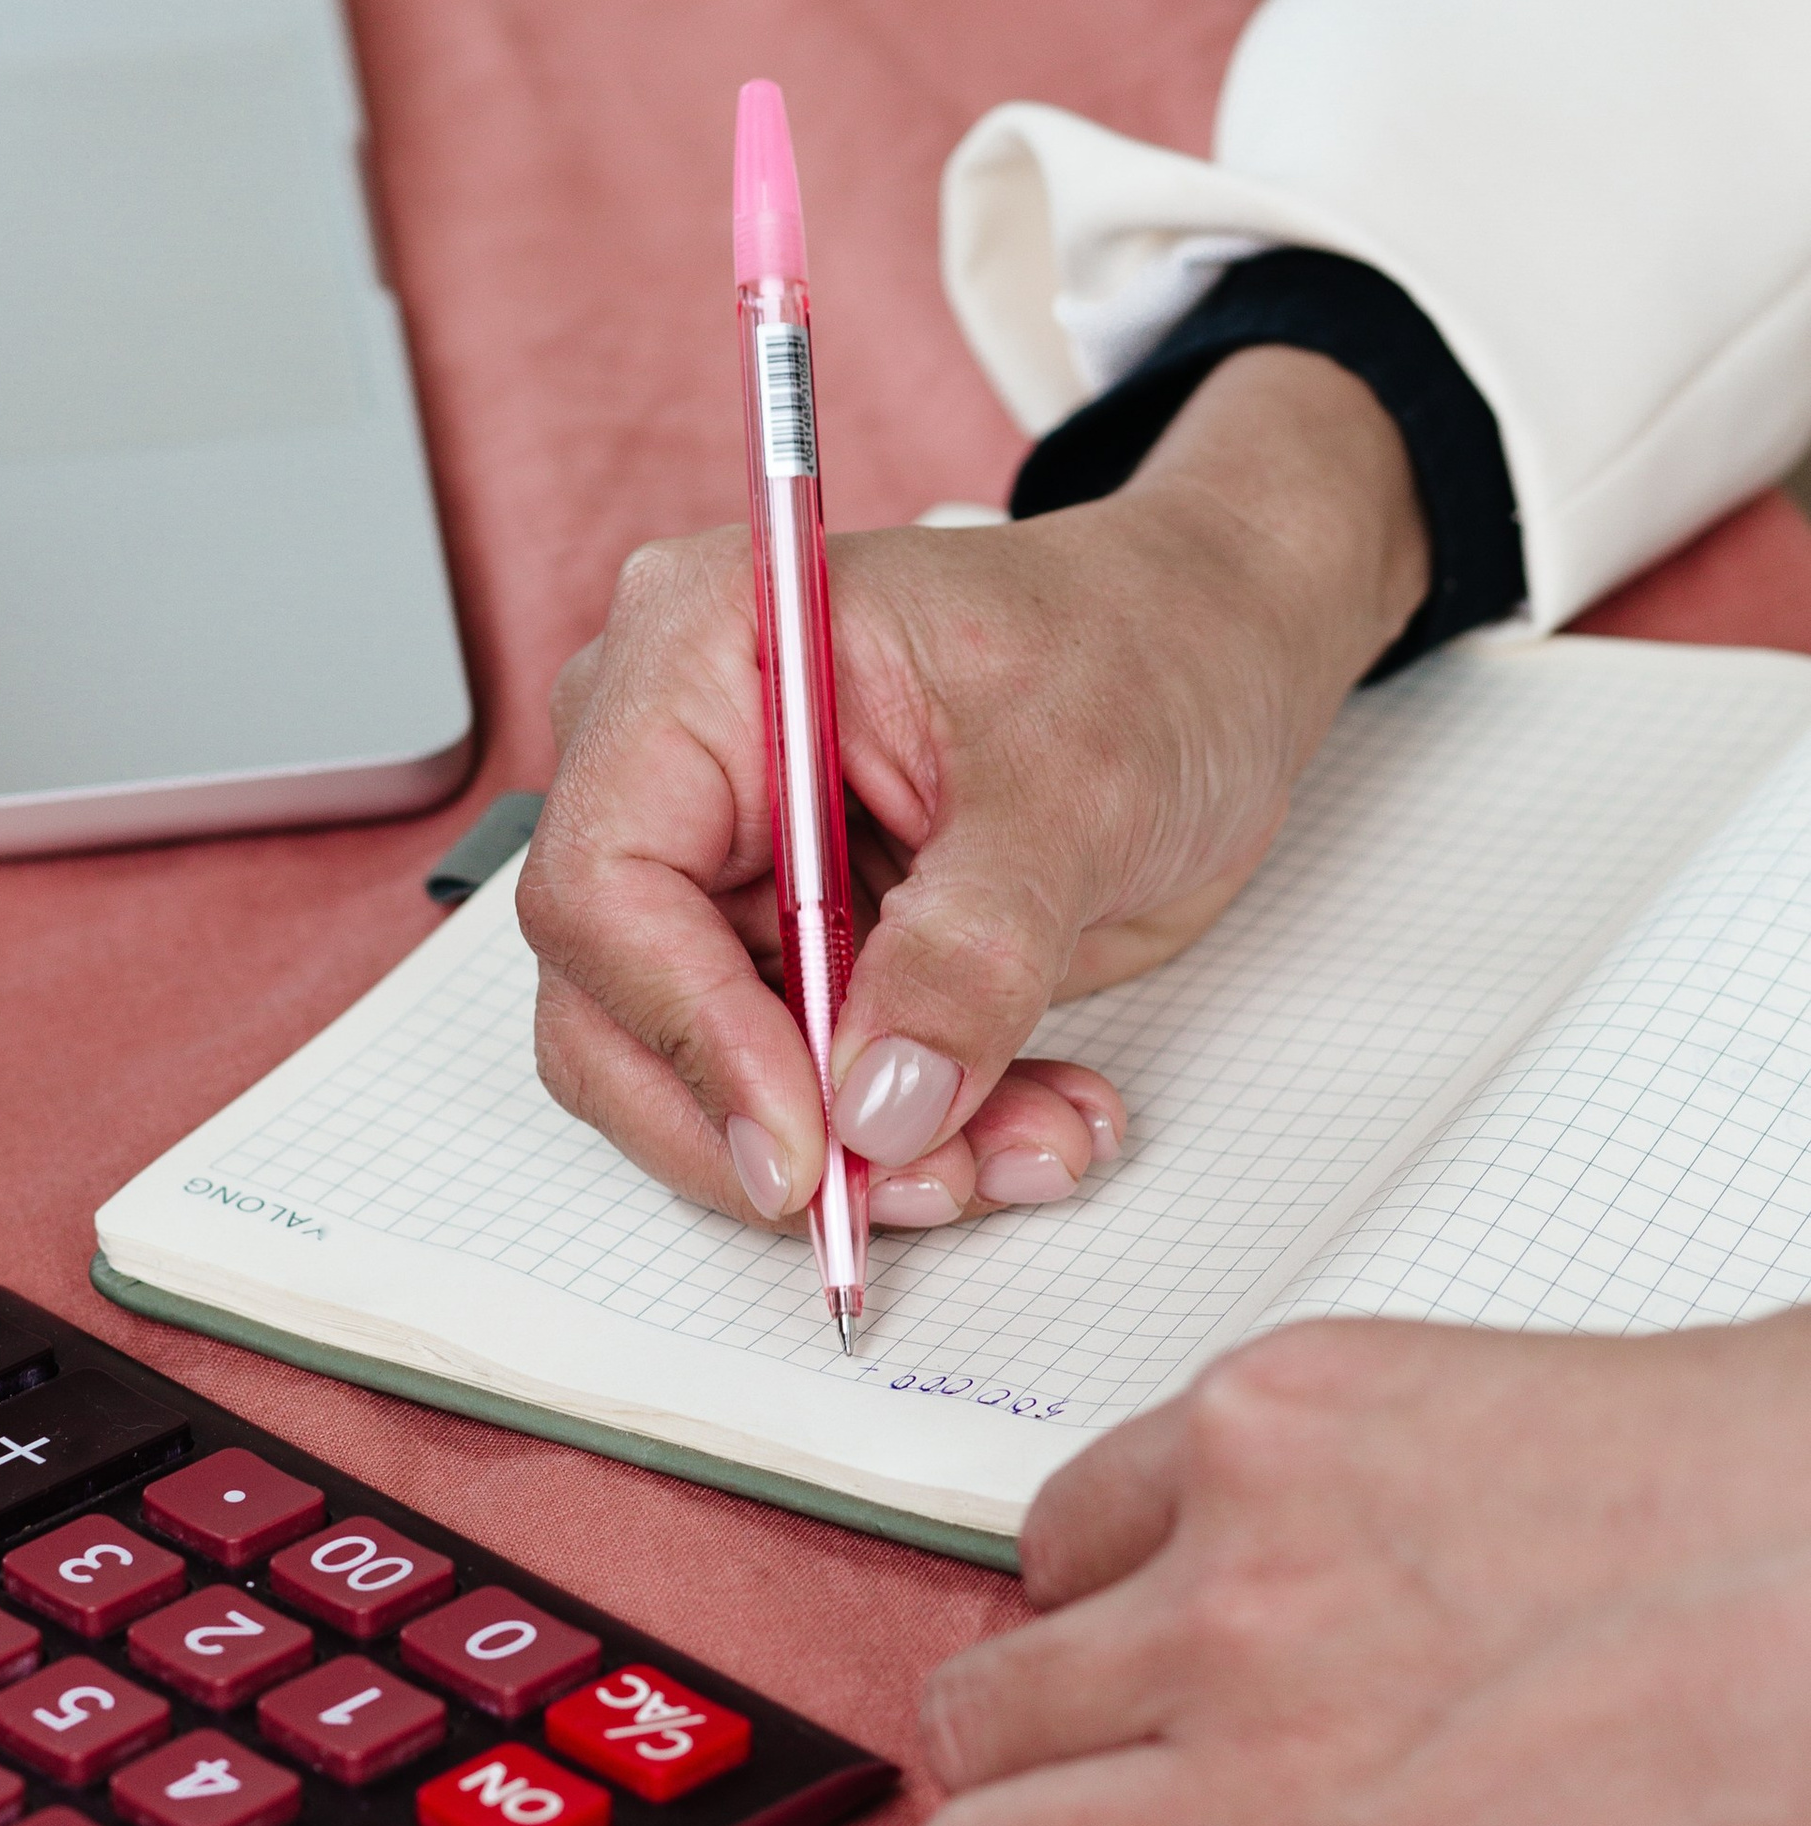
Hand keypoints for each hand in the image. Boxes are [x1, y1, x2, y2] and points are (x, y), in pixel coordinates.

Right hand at [518, 346, 1427, 1228]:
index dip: (688, 1031)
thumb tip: (877, 1106)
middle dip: (767, 1125)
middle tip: (918, 1182)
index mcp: (703, 656)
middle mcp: (680, 764)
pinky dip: (918, 1136)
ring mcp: (730, 865)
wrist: (1220, 653)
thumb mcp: (1079, 785)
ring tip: (1030, 1146)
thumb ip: (972, 950)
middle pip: (616, 1006)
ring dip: (866, 1153)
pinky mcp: (795, 950)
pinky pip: (804, 1090)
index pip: (606, 882)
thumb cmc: (1144, 643)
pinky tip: (1037, 1121)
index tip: (809, 1142)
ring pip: (710, 1078)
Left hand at [916, 1309, 1810, 1825]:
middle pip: (979, 1716)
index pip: (1046, 1548)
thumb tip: (1256, 1571)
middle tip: (1106, 1795)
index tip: (1143, 1669)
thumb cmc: (1740, 1494)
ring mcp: (1272, 1776)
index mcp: (1258, 1431)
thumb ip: (1318, 1484)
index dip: (1094, 1626)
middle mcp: (1228, 1596)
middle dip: (1031, 1765)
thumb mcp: (1461, 1404)